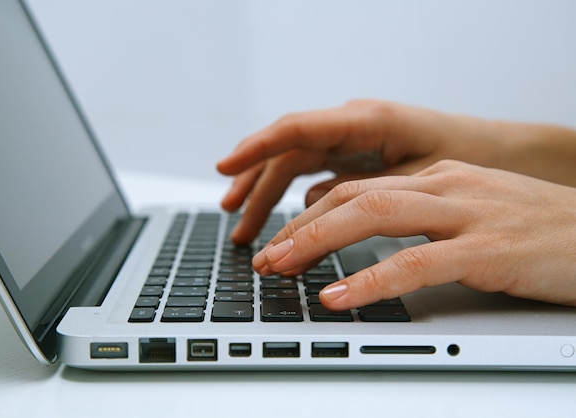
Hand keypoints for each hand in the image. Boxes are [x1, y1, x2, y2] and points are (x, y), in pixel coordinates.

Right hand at [217, 100, 507, 243]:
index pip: (296, 130)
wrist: (497, 152)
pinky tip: (284, 218)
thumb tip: (313, 201)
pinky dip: (291, 196)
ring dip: (266, 195)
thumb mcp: (419, 178)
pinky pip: (310, 173)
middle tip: (234, 225)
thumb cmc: (466, 156)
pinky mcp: (354, 155)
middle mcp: (350, 125)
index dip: (256, 148)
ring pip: (293, 165)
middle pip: (286, 153)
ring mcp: (349, 140)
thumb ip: (365, 188)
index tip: (224, 167)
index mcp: (366, 121)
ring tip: (243, 229)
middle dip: (254, 187)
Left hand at [252, 160, 575, 308]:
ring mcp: (468, 214)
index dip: (312, 214)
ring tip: (281, 267)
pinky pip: (417, 263)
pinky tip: (339, 295)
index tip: (283, 239)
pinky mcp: (488, 250)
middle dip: (302, 226)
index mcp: (439, 177)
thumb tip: (370, 231)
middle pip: (355, 196)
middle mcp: (446, 186)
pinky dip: (371, 279)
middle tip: (266, 255)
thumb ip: (422, 215)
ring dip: (320, 242)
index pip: (359, 186)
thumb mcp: (470, 211)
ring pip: (376, 215)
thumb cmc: (537, 230)